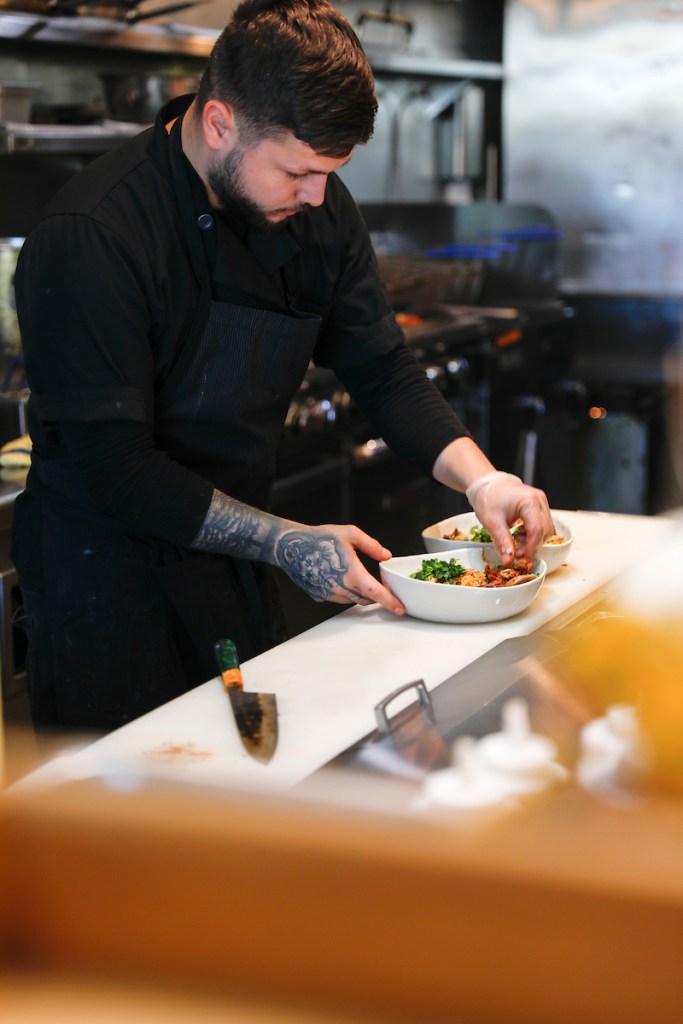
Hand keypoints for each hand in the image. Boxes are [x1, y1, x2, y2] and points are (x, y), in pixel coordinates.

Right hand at [274, 523, 405, 615]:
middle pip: (365, 599)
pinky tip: (334, 575)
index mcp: (351, 573)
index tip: (400, 609)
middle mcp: (340, 588)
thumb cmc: (319, 538)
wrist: (290, 546)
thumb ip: (371, 546)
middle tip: (378, 584)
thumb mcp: (350, 534)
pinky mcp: (318, 596)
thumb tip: (386, 555)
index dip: (391, 602)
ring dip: (357, 592)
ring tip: (352, 574)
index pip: (376, 593)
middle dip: (375, 595)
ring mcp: (328, 594)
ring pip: (351, 599)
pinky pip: (336, 597)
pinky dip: (341, 591)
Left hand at [468, 472, 553, 564]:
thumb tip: (509, 560)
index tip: (521, 559)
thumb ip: (502, 542)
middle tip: (516, 554)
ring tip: (516, 540)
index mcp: (529, 501)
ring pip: (546, 529)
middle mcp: (539, 500)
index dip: (531, 548)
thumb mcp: (492, 522)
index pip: (537, 530)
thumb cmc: (488, 497)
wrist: (487, 484)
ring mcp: (541, 502)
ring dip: (533, 540)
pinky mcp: (539, 506)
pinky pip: (542, 524)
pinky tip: (519, 534)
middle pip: (545, 531)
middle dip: (532, 546)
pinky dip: (533, 534)